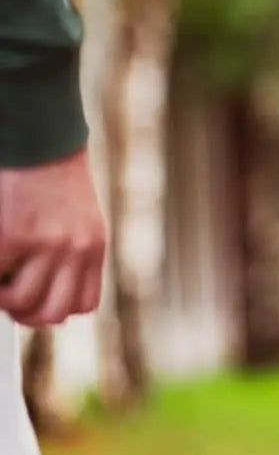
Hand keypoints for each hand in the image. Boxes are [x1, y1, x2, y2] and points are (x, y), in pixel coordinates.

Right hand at [0, 149, 105, 326]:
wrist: (42, 140)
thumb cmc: (57, 179)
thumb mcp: (81, 220)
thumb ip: (73, 256)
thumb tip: (52, 299)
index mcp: (94, 248)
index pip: (83, 304)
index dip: (56, 310)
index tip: (37, 302)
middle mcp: (76, 250)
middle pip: (53, 313)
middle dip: (26, 314)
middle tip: (9, 298)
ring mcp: (46, 245)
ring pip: (23, 302)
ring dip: (3, 297)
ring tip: (0, 279)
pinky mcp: (14, 236)